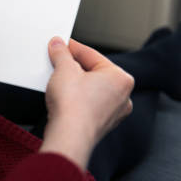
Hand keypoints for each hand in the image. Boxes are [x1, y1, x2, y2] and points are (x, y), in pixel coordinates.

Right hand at [39, 37, 133, 170]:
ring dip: (75, 83)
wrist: (69, 135)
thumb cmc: (74, 105)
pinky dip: (76, 99)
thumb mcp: (63, 69)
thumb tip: (58, 45)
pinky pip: (88, 104)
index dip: (72, 48)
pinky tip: (62, 96)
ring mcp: (113, 113)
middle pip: (93, 72)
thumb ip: (61, 53)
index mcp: (121, 78)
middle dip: (73, 66)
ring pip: (91, 89)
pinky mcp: (101, 125)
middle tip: (56, 60)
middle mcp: (123, 96)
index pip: (93, 55)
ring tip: (57, 78)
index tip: (60, 44)